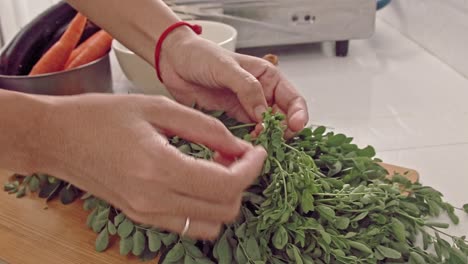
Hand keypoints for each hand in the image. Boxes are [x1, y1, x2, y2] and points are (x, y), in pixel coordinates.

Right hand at [33, 94, 266, 239]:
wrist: (57, 138)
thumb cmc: (102, 115)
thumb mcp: (159, 108)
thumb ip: (206, 129)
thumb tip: (240, 147)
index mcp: (159, 169)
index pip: (226, 184)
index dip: (252, 169)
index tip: (257, 151)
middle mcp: (154, 201)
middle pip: (225, 209)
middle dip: (243, 182)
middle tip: (239, 155)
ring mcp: (146, 214)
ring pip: (211, 223)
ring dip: (226, 198)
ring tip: (219, 167)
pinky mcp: (141, 217)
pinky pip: (189, 225)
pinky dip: (206, 207)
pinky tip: (199, 180)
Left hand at [159, 28, 308, 135]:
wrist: (173, 61)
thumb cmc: (200, 55)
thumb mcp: (226, 67)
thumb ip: (247, 88)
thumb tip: (264, 114)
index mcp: (267, 78)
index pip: (293, 100)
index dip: (298, 115)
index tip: (295, 126)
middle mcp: (261, 95)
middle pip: (282, 120)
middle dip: (280, 132)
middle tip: (269, 138)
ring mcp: (246, 109)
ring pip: (265, 131)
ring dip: (264, 140)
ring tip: (255, 143)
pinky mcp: (231, 120)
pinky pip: (245, 135)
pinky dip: (247, 143)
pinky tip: (242, 145)